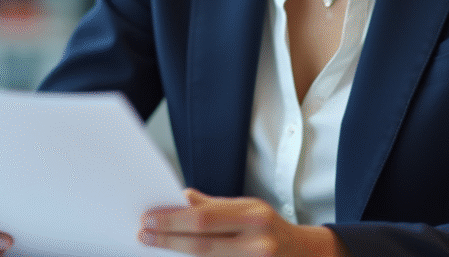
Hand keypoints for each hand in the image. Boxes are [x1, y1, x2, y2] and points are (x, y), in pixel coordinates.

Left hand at [138, 189, 346, 256]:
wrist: (304, 255)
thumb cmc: (270, 228)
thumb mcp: (247, 208)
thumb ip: (214, 206)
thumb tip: (181, 198)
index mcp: (253, 216)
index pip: (204, 218)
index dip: (172, 220)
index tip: (148, 218)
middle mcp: (257, 243)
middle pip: (201, 245)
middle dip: (167, 240)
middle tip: (144, 235)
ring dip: (177, 256)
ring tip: (156, 247)